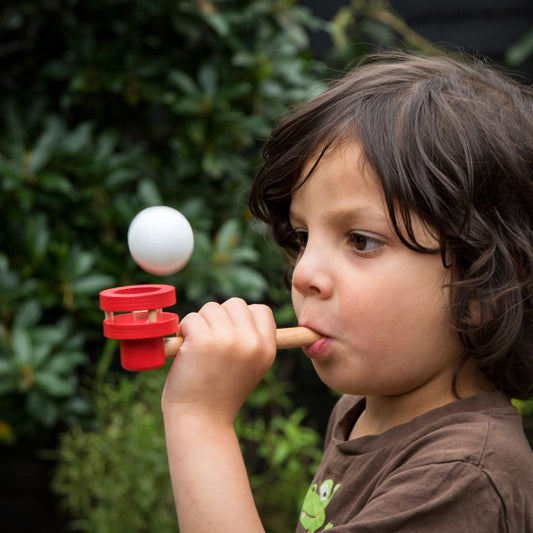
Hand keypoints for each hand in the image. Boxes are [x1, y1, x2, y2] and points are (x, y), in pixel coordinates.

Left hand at [161, 297, 276, 424]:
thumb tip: (241, 311)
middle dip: (218, 318)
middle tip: (210, 344)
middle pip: (235, 304)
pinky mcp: (203, 340)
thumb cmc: (220, 395)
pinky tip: (185, 352)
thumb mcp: (251, 367)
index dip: (242, 318)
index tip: (230, 335)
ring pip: (210, 308)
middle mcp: (251, 342)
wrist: (201, 422)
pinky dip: (183, 331)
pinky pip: (191, 319)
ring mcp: (228, 339)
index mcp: (267, 349)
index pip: (260, 310)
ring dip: (199, 324)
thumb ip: (252, 340)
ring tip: (198, 350)